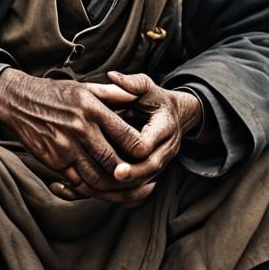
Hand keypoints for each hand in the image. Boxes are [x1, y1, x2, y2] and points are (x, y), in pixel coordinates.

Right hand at [0, 69, 157, 203]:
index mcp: (93, 109)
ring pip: (97, 177)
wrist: (17, 101)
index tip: (147, 154)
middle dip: (129, 173)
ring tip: (122, 185)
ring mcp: (66, 147)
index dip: (141, 149)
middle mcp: (81, 129)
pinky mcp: (53, 160)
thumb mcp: (85, 87)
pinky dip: (90, 186)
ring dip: (111, 185)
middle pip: (115, 162)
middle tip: (139, 176)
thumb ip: (113, 93)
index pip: (128, 136)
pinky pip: (77, 181)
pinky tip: (99, 185)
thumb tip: (137, 96)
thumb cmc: (55, 93)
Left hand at [86, 72, 201, 186]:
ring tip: (93, 189)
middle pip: (150, 168)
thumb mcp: (147, 87)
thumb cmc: (155, 99)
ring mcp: (161, 162)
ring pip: (144, 183)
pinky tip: (93, 193)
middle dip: (130, 175)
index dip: (135, 151)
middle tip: (108, 178)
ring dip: (120, 189)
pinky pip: (138, 189)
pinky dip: (117, 193)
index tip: (119, 158)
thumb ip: (132, 83)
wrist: (175, 115)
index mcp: (165, 127)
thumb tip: (113, 76)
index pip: (151, 144)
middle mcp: (166, 148)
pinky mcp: (152, 172)